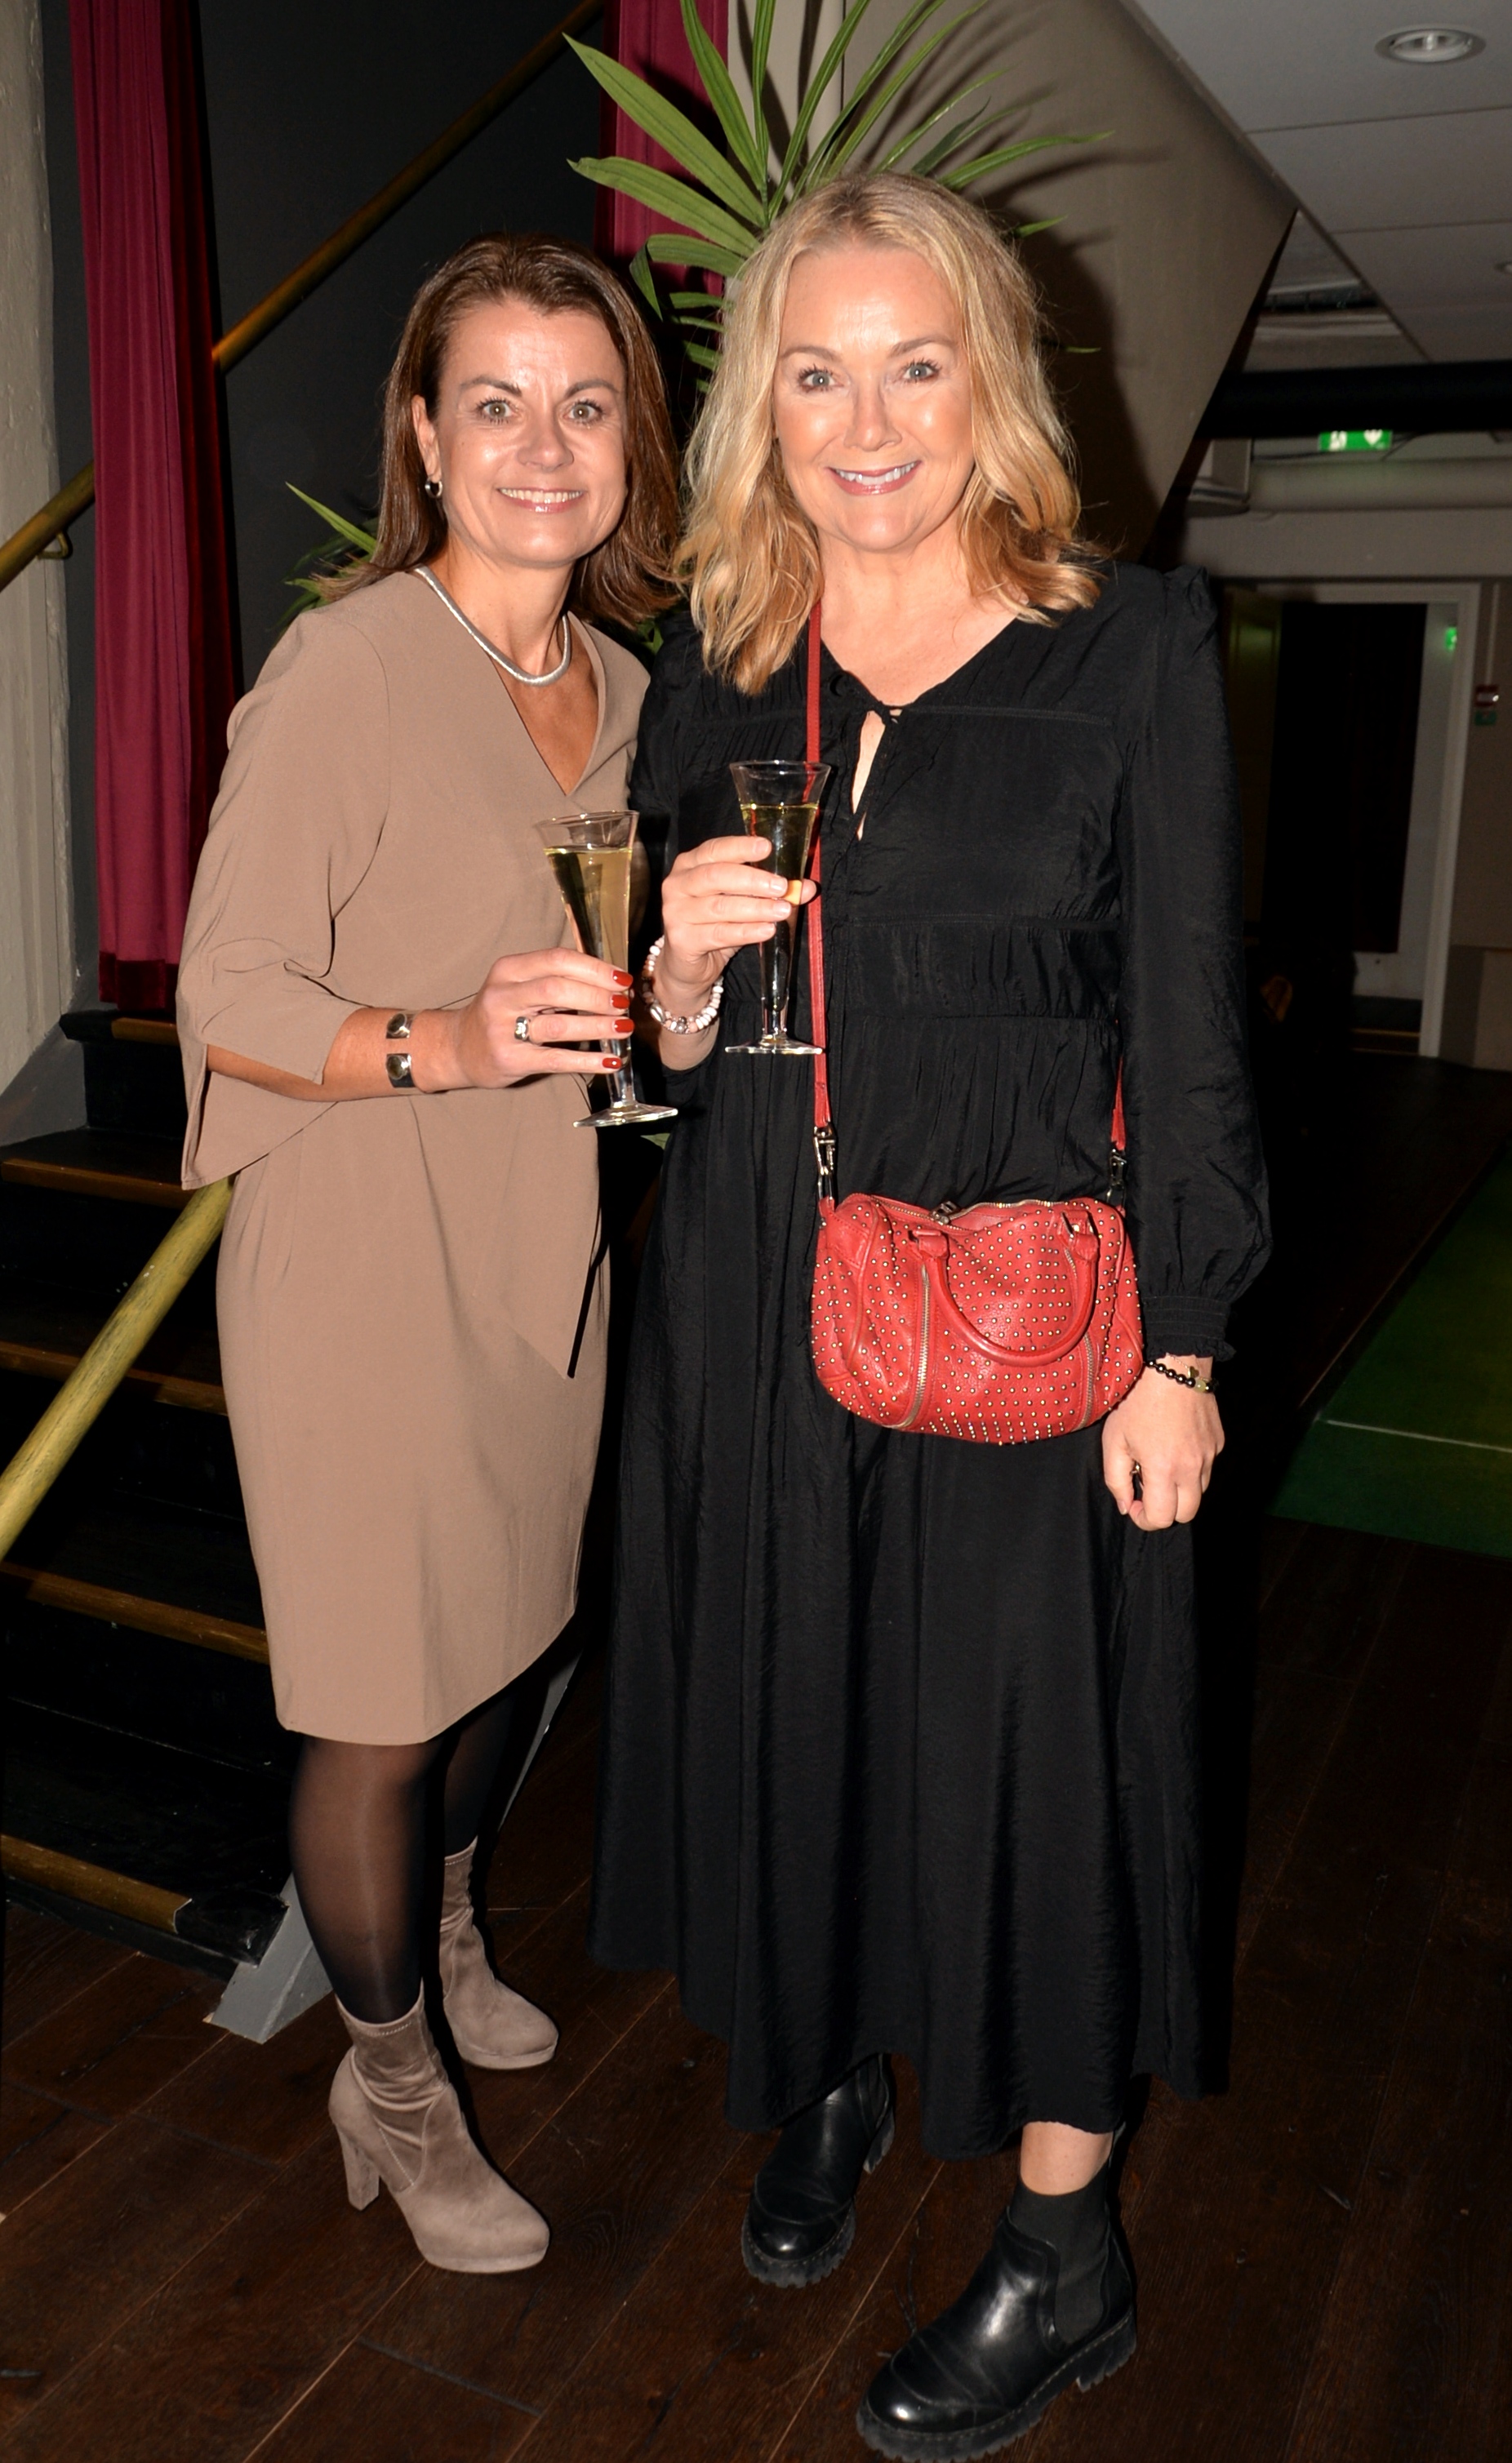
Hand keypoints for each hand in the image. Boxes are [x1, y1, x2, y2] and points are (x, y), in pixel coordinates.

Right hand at [422, 948, 630, 1089]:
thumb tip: (610, 981)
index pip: (557, 960)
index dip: (594, 968)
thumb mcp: (519, 985)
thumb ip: (555, 978)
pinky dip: (587, 1060)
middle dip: (598, 996)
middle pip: (558, 989)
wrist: (460, 1047)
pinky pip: (555, 1060)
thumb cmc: (502, 1013)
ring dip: (598, 1026)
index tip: (622, 978)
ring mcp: (503, 1029)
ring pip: (558, 1025)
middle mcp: (503, 996)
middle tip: (625, 1003)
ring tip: (624, 1027)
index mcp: (509, 970)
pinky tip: (611, 1061)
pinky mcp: (510, 1059)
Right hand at [656, 834, 814, 1012]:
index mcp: (689, 865)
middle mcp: (677, 884)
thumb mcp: (741, 902)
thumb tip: (807, 887)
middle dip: (752, 880)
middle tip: (782, 886)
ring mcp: (675, 912)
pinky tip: (767, 930)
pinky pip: (718, 934)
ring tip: (782, 910)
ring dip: (755, 908)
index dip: (740, 847)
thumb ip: (768, 891)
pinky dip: (746, 931)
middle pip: (716, 876)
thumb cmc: (714, 925)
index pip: (715, 849)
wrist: (687, 965)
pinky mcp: (681, 939)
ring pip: (719, 907)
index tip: (767, 847)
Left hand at [1102, 1359, 1221, 1530]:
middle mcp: (1192, 1467)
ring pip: (1200, 1493)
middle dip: (1166, 1511)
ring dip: (1181, 1490)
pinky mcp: (1218, 1442)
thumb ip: (1116, 1480)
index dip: (1144, 1519)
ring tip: (1161, 1465)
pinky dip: (1192, 1468)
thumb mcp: (1114, 1440)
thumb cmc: (1138, 1400)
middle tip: (1148, 1491)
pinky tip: (1175, 1446)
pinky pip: (1207, 1468)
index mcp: (1164, 1469)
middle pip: (1187, 1515)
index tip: (1134, 1504)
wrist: (1173, 1365)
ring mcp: (1210, 1455)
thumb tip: (1126, 1506)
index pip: (1162, 1518)